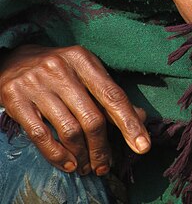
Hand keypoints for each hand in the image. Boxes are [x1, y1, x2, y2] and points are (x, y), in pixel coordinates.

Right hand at [0, 44, 150, 174]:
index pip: (112, 95)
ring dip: (82, 155)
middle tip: (105, 165)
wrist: (14, 60)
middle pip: (92, 118)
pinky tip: (69, 163)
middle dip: (102, 148)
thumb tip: (141, 117)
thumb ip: (110, 94)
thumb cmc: (59, 69)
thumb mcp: (86, 71)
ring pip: (69, 130)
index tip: (143, 145)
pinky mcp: (16, 100)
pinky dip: (58, 156)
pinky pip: (41, 136)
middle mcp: (61, 69)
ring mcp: (37, 84)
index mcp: (83, 59)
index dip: (130, 123)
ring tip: (87, 166)